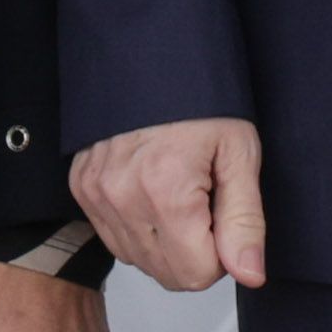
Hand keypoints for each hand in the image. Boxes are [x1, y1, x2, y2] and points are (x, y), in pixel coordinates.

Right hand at [74, 117, 270, 293]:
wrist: (152, 56)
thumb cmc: (201, 99)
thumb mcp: (240, 154)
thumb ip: (245, 221)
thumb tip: (249, 274)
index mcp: (166, 191)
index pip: (197, 275)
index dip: (221, 254)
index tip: (223, 216)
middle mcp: (122, 196)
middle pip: (167, 274)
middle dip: (194, 251)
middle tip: (204, 202)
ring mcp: (96, 193)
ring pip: (138, 260)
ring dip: (165, 241)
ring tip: (178, 192)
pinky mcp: (82, 187)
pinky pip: (114, 238)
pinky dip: (138, 226)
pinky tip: (153, 191)